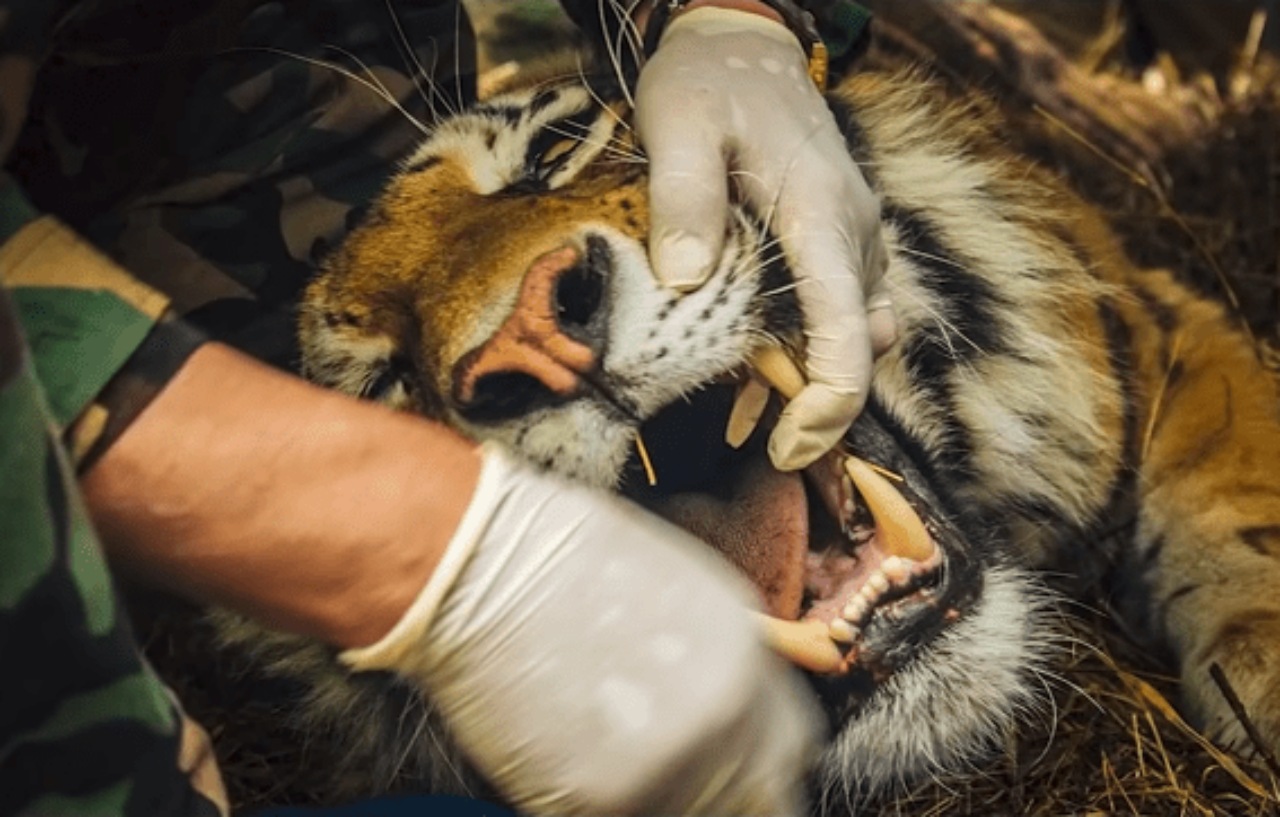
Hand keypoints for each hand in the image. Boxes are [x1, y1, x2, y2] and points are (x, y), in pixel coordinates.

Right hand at [342, 445, 820, 815]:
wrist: (478, 566)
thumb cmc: (570, 562)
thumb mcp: (685, 585)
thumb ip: (750, 644)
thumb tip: (810, 669)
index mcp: (747, 665)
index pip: (791, 747)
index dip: (758, 752)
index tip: (729, 753)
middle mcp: (721, 723)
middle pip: (760, 798)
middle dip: (727, 790)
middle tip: (668, 764)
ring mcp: (663, 768)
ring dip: (670, 798)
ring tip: (618, 756)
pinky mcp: (596, 804)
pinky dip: (610, 806)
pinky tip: (578, 762)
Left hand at [636, 6, 896, 470]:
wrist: (742, 46)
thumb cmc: (707, 83)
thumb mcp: (677, 125)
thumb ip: (684, 200)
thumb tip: (684, 281)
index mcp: (823, 216)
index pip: (850, 334)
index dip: (828, 406)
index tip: (786, 448)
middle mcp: (853, 237)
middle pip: (858, 348)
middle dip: (814, 406)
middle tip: (753, 441)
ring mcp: (849, 241)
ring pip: (848, 336)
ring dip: (802, 381)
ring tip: (740, 414)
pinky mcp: (833, 244)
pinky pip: (831, 315)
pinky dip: (798, 354)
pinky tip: (750, 386)